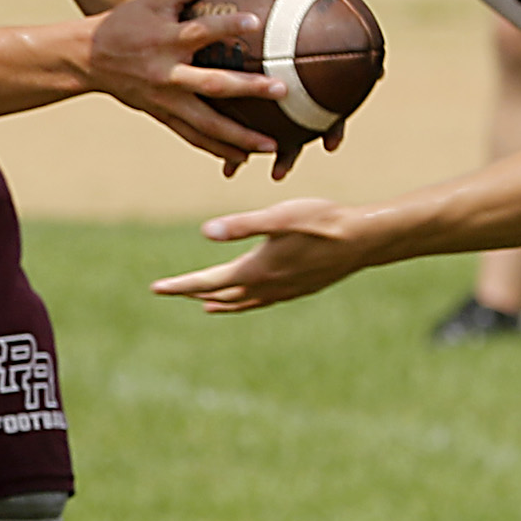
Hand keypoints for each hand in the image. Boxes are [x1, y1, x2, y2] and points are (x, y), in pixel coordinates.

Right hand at [85, 0, 288, 167]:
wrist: (88, 57)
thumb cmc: (128, 20)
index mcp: (165, 40)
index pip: (200, 31)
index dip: (226, 25)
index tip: (255, 21)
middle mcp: (166, 73)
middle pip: (211, 85)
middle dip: (247, 89)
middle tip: (281, 90)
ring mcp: (164, 100)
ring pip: (205, 124)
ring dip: (239, 136)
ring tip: (272, 146)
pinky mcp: (162, 115)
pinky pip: (193, 136)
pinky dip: (218, 149)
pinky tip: (244, 158)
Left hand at [151, 195, 370, 313]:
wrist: (364, 240)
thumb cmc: (323, 221)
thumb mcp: (279, 216)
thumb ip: (242, 225)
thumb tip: (205, 232)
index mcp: (256, 269)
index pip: (207, 282)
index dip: (179, 285)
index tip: (155, 288)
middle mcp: (266, 286)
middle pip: (220, 294)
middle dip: (192, 291)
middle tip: (168, 291)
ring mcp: (283, 291)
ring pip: (241, 302)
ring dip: (218, 301)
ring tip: (202, 304)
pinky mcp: (298, 288)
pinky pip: (261, 301)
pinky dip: (244, 302)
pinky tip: (248, 298)